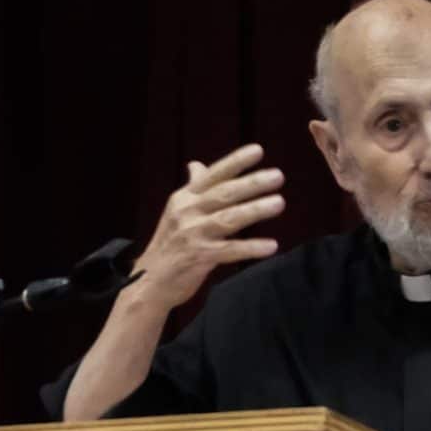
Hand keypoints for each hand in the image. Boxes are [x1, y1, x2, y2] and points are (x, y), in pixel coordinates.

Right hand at [135, 143, 284, 308]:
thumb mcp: (176, 211)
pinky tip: (271, 246)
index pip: (213, 174)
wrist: (151, 280)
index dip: (235, 161)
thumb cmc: (170, 244)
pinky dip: (251, 248)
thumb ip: (192, 188)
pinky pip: (230, 250)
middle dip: (252, 183)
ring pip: (229, 218)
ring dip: (255, 210)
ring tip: (279, 203)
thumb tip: (196, 164)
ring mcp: (193, 234)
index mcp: (185, 198)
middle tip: (278, 176)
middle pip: (224, 193)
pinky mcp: (199, 257)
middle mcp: (188, 211)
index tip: (258, 150)